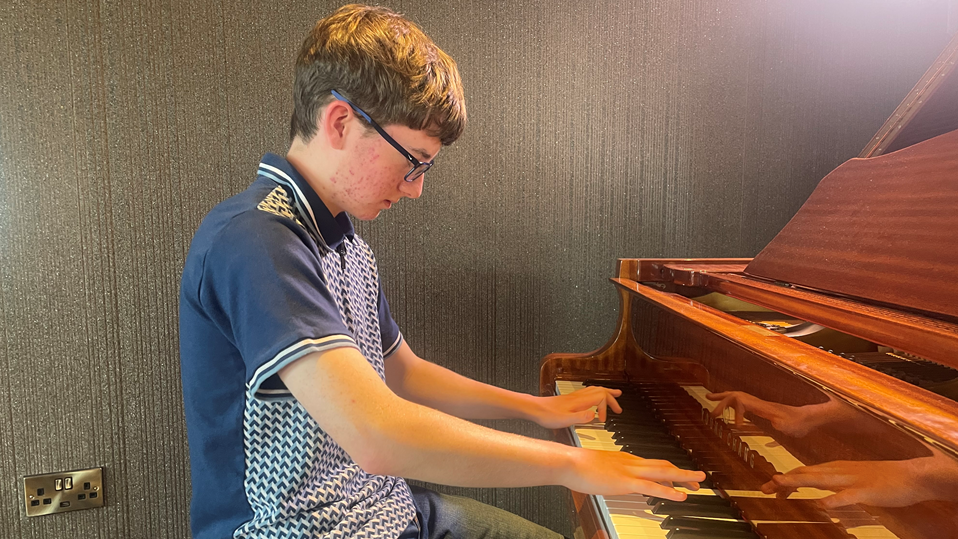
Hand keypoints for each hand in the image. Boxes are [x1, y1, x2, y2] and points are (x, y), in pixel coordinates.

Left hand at [532, 386, 622, 428]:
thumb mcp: (565, 420)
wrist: (535, 409)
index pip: (601, 398)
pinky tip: (596, 398)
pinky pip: (589, 392)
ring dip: (607, 393)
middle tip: (619, 409)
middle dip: (612, 399)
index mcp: (580, 401)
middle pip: (601, 391)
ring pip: (595, 389)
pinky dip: (598, 393)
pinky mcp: (571, 399)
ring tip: (616, 395)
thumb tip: (594, 415)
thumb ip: (580, 418)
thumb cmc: (547, 415)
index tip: (603, 420)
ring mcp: (575, 396)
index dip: (605, 409)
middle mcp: (579, 396)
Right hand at [563, 448, 705, 498]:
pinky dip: (669, 492)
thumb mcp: (597, 467)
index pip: (652, 463)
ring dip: (683, 477)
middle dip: (682, 472)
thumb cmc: (577, 465)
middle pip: (663, 465)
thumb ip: (608, 471)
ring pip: (663, 473)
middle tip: (698, 478)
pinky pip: (652, 487)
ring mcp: (630, 471)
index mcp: (625, 459)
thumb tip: (610, 478)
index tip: (679, 477)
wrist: (569, 461)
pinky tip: (681, 496)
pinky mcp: (626, 482)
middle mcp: (631, 462)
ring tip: (698, 483)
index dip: (669, 470)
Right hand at [706, 391, 847, 437]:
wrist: (811, 417)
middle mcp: (760, 403)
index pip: (742, 401)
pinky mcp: (763, 409)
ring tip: (709, 398)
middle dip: (721, 402)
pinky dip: (731, 402)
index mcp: (763, 406)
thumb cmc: (801, 423)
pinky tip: (728, 407)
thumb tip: (775, 423)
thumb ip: (781, 424)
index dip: (735, 412)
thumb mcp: (791, 426)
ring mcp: (761, 405)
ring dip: (723, 398)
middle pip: (735, 395)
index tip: (736, 426)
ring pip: (738, 396)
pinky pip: (742, 401)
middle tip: (712, 413)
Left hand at [760, 448, 957, 507]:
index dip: (786, 479)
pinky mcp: (867, 491)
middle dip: (784, 480)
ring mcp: (853, 480)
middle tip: (764, 487)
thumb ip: (837, 485)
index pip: (805, 472)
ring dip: (799, 481)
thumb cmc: (884, 480)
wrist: (913, 476)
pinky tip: (822, 505)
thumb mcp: (854, 480)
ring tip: (780, 484)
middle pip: (807, 474)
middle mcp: (840, 471)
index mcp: (836, 469)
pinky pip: (848, 496)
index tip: (769, 486)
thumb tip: (821, 494)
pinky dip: (834, 500)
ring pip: (821, 480)